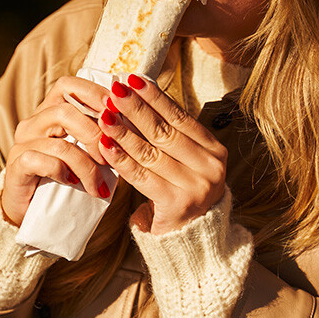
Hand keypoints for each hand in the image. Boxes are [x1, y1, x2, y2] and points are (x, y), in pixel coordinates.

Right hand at [1, 75, 112, 225]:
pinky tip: (73, 183)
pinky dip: (62, 172)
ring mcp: (22, 144)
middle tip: (110, 158)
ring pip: (58, 143)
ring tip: (98, 185)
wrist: (34, 211)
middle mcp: (33, 123)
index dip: (93, 93)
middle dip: (94, 134)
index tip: (116, 111)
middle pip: (65, 111)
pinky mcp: (16, 166)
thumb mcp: (86, 152)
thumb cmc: (67, 178)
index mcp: (50, 111)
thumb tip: (133, 121)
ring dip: (85, 165)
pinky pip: (40, 161)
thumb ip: (100, 134)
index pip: (68, 86)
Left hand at [96, 74, 226, 234]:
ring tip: (104, 114)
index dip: (155, 97)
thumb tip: (136, 94)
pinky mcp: (177, 204)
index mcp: (214, 150)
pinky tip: (105, 144)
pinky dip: (121, 159)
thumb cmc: (181, 192)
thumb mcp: (184, 161)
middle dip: (136, 108)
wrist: (191, 240)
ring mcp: (197, 187)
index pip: (180, 117)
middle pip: (165, 131)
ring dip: (123, 130)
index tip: (133, 78)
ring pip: (151, 152)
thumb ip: (169, 134)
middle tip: (114, 89)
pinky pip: (141, 176)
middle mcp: (211, 167)